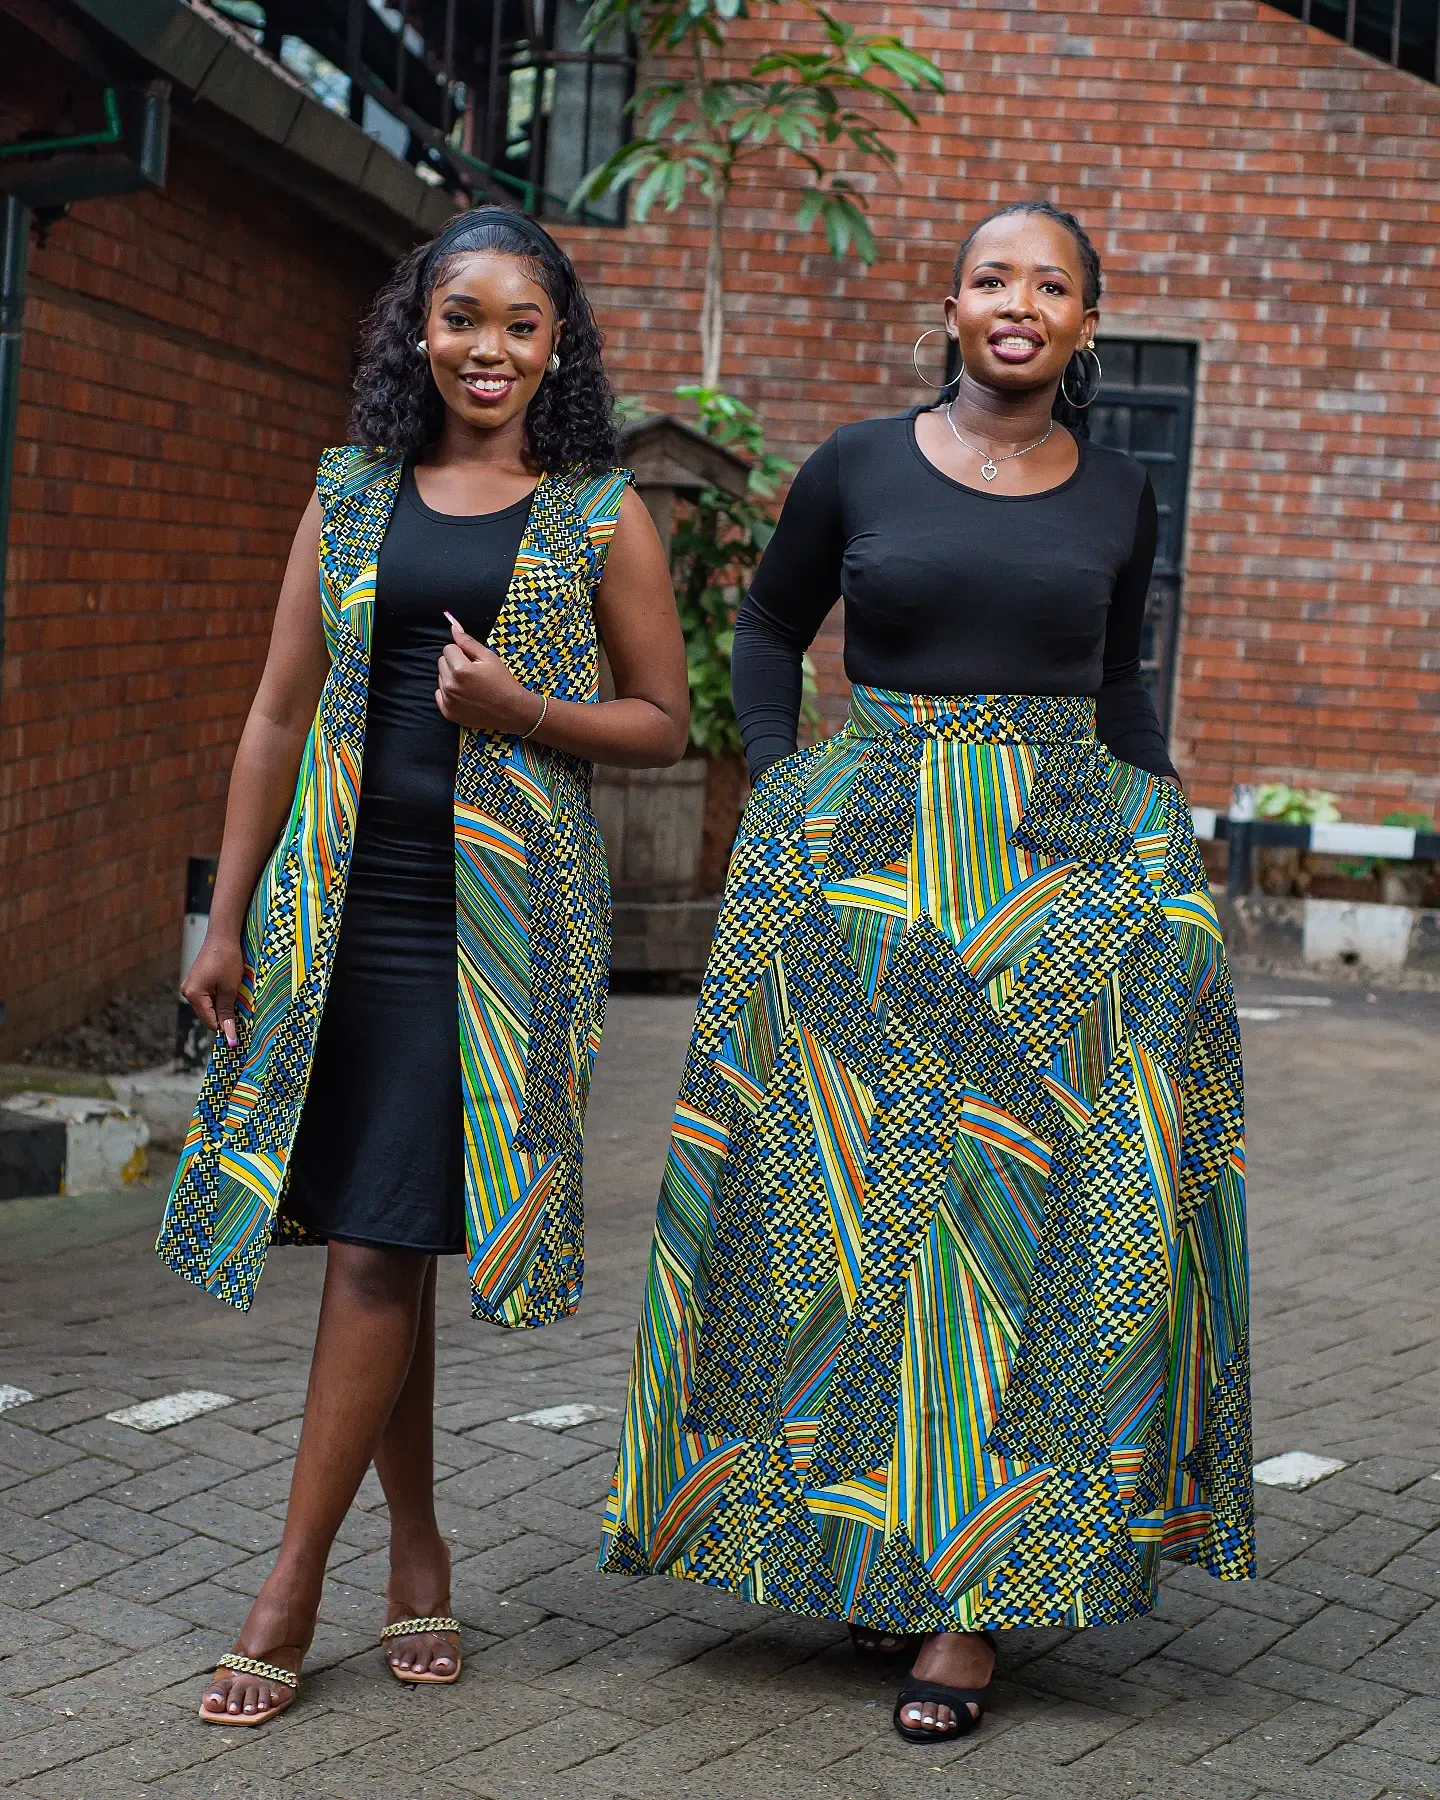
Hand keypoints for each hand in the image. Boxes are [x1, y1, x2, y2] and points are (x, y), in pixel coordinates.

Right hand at [181, 931, 243, 1048]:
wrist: (223, 936)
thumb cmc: (227, 960)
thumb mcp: (230, 989)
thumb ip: (227, 1013)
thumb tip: (229, 1036)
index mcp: (193, 995)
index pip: (210, 1022)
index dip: (226, 1026)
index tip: (241, 1028)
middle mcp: (187, 992)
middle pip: (208, 1015)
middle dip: (224, 1014)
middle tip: (240, 1005)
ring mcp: (190, 986)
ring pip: (208, 1006)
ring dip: (222, 1004)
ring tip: (234, 993)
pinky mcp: (195, 981)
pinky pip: (207, 996)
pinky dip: (219, 996)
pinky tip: (228, 988)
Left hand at [436, 615, 545, 735]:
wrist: (511, 711)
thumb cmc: (502, 681)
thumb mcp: (488, 657)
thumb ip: (468, 642)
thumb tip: (452, 626)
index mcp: (460, 669)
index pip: (448, 648)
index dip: (461, 652)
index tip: (473, 661)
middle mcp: (450, 685)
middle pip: (441, 662)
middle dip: (454, 664)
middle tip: (472, 673)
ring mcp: (448, 700)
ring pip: (440, 678)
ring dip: (451, 678)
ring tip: (470, 685)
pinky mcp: (447, 712)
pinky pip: (439, 694)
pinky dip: (448, 693)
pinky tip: (464, 696)